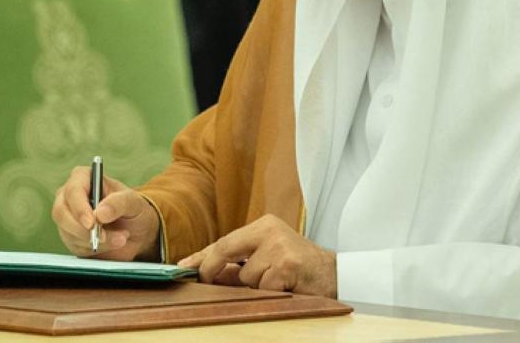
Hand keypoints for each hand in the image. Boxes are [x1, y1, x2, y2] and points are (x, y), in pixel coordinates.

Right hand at [51, 166, 160, 260]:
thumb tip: (100, 212)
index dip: (79, 208)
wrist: (137, 231)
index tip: (91, 223)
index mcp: (83, 178)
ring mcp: (68, 218)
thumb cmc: (133, 208)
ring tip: (120, 238)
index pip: (73, 190)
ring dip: (95, 241)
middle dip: (82, 229)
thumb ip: (119, 203)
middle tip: (103, 237)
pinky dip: (94, 249)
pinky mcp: (70, 237)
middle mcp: (70, 196)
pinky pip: (75, 247)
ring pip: (68, 233)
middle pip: (61, 213)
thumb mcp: (133, 202)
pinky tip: (110, 244)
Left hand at [177, 214, 336, 296]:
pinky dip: (269, 294)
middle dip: (211, 270)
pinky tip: (286, 288)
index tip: (183, 268)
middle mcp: (270, 230)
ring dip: (254, 287)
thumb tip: (206, 273)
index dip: (201, 256)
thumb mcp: (267, 259)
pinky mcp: (286, 265)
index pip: (224, 241)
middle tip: (206, 283)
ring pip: (244, 277)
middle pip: (225, 249)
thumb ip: (238, 264)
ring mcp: (278, 247)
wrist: (337, 275)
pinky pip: (262, 288)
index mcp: (263, 225)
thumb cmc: (298, 268)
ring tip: (276, 283)